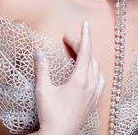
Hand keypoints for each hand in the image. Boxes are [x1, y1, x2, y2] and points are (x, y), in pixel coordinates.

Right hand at [33, 20, 104, 134]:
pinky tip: (87, 70)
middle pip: (90, 57)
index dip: (85, 36)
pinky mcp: (94, 101)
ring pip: (97, 68)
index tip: (86, 23)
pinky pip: (100, 78)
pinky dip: (93, 68)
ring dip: (87, 56)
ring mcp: (95, 94)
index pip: (86, 51)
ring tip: (76, 51)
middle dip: (80, 45)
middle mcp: (92, 85)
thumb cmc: (51, 114)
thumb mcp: (44, 89)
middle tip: (67, 39)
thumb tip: (38, 51)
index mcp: (81, 80)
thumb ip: (42, 68)